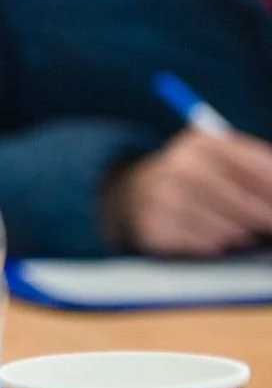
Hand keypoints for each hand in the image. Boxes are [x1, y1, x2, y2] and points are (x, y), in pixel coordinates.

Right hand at [103, 127, 271, 255]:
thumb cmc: (190, 175)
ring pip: (230, 228)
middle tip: (271, 222)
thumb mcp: (217, 155)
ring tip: (238, 227)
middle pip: (246, 203)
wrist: (130, 193)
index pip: (257, 167)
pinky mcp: (156, 229)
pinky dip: (217, 243)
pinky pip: (208, 245)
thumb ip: (254, 164)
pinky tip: (213, 234)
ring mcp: (164, 200)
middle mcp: (178, 168)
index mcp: (200, 143)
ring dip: (242, 232)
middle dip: (266, 217)